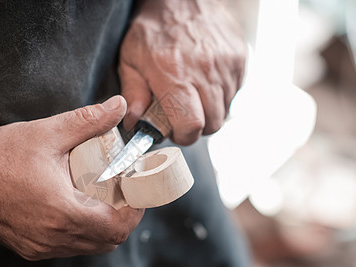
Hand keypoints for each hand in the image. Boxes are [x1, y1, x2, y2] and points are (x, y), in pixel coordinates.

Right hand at [0, 96, 143, 259]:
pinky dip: (83, 230)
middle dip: (123, 217)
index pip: (117, 227)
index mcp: (62, 212)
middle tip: (124, 190)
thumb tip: (119, 105)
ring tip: (104, 196)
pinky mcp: (29, 247)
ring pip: (89, 246)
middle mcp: (53, 237)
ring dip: (104, 225)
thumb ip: (89, 120)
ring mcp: (40, 246)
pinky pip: (68, 246)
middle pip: (107, 241)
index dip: (135, 210)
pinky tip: (78, 206)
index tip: (136, 188)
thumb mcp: (47, 133)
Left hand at [119, 0, 245, 144]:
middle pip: (212, 124)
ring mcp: (226, 65)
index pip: (191, 125)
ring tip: (193, 96)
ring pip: (225, 110)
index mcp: (174, 75)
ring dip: (209, 111)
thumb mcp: (130, 59)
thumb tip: (134, 122)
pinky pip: (234, 92)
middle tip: (184, 115)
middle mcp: (204, 72)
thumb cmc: (153, 28)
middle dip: (197, 128)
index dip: (183, 136)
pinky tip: (206, 82)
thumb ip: (133, 93)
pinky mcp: (239, 59)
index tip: (176, 131)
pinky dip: (221, 95)